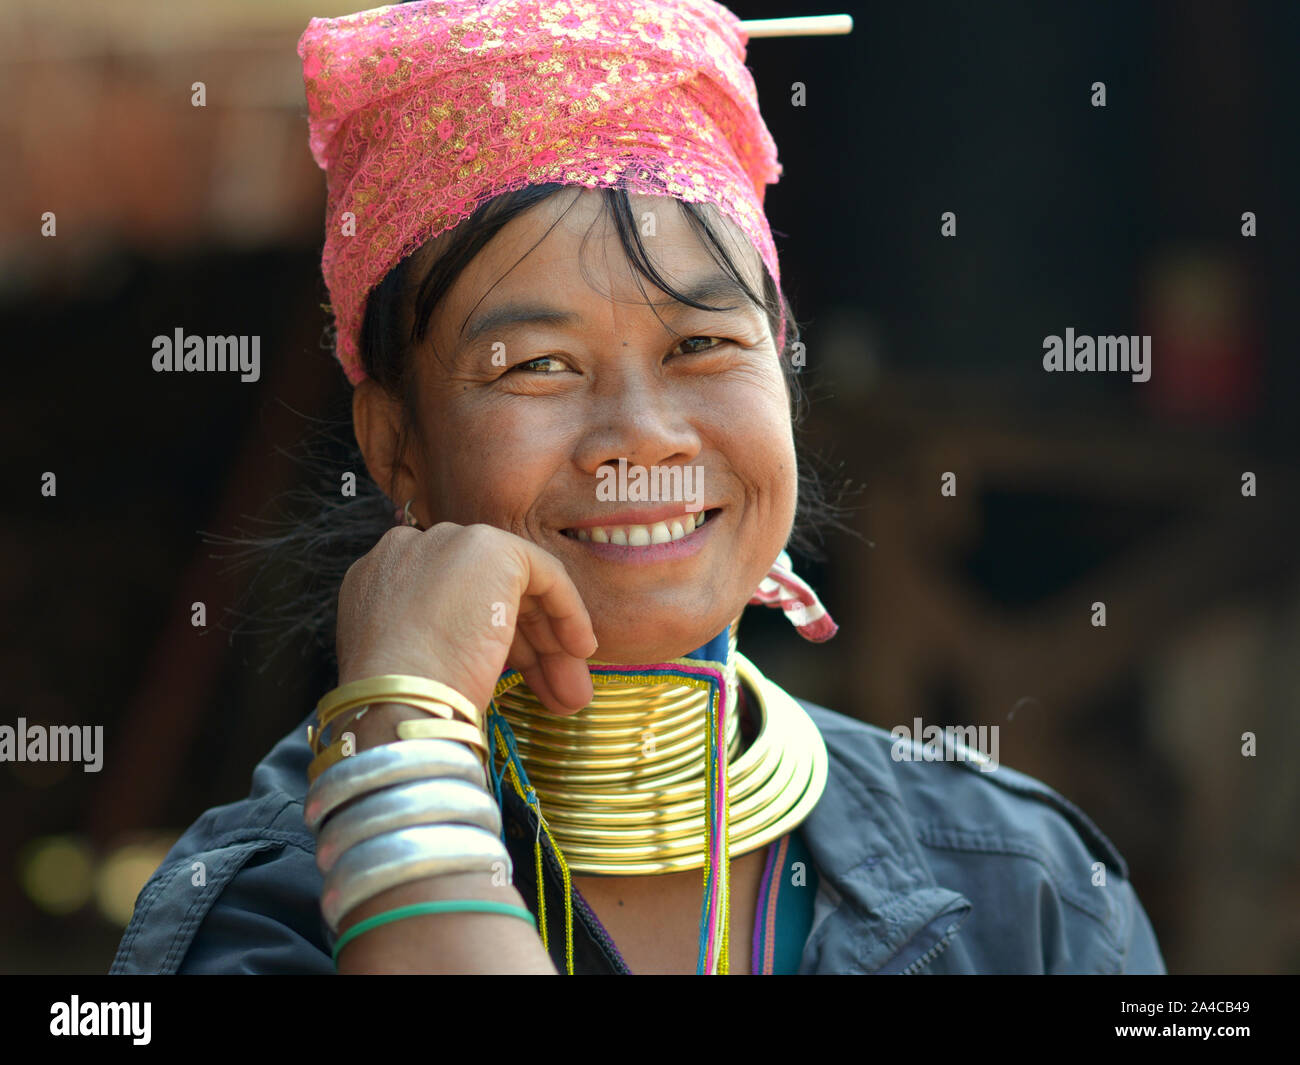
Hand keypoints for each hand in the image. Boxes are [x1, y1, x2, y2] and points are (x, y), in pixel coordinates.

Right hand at [335, 522, 597, 716]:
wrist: (399, 698)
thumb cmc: (402, 703)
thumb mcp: (415, 666)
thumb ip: (441, 645)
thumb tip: (479, 662)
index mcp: (379, 579)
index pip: (450, 600)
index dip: (489, 640)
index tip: (514, 678)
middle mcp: (409, 550)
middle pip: (485, 594)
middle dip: (526, 647)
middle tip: (554, 692)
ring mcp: (449, 543)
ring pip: (515, 588)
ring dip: (549, 644)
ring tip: (572, 696)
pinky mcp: (490, 547)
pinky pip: (543, 573)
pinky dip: (567, 610)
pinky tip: (579, 650)